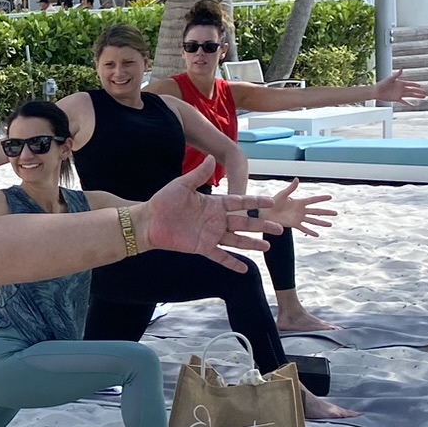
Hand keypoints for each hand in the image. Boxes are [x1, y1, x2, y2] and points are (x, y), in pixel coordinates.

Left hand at [137, 161, 271, 271]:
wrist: (148, 221)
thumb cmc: (164, 201)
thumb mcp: (182, 185)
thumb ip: (199, 174)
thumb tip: (212, 157)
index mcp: (214, 204)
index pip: (240, 202)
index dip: (256, 202)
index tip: (272, 201)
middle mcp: (216, 220)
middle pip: (244, 222)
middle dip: (261, 226)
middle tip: (279, 229)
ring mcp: (210, 234)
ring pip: (236, 240)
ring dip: (252, 244)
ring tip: (268, 247)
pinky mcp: (202, 247)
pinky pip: (220, 256)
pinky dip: (232, 263)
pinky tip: (245, 269)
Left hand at [257, 179, 336, 235]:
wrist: (264, 212)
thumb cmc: (272, 202)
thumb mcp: (282, 194)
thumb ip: (291, 188)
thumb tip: (297, 179)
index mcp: (299, 202)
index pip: (313, 200)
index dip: (321, 198)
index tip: (330, 197)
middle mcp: (301, 210)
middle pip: (316, 211)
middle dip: (326, 212)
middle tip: (336, 213)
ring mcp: (298, 218)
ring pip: (312, 220)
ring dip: (321, 223)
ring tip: (330, 224)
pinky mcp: (294, 224)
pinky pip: (304, 228)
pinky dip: (310, 232)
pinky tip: (317, 234)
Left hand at [373, 69, 425, 104]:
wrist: (376, 91)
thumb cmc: (381, 84)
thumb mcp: (390, 79)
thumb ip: (396, 75)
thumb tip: (401, 69)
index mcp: (400, 83)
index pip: (410, 84)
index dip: (415, 85)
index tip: (420, 86)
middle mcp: (401, 89)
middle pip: (412, 90)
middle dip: (419, 91)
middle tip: (426, 92)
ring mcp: (399, 94)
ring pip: (410, 95)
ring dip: (417, 96)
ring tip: (423, 97)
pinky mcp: (396, 99)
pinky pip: (404, 102)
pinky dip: (409, 104)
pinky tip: (413, 106)